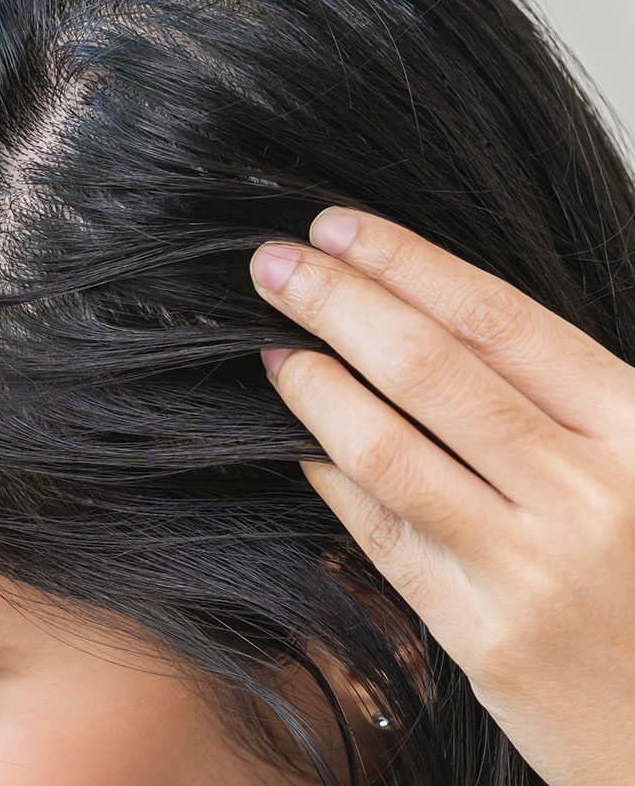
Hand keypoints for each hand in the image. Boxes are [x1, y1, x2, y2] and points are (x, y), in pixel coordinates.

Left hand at [248, 207, 634, 785]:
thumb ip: (566, 401)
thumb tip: (436, 315)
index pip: (499, 318)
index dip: (405, 262)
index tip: (338, 227)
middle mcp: (591, 493)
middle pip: (430, 369)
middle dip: (337, 303)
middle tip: (271, 263)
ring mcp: (534, 569)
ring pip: (390, 450)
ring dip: (315, 386)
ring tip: (272, 346)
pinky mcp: (485, 635)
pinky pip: (384, 534)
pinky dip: (331, 477)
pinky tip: (298, 441)